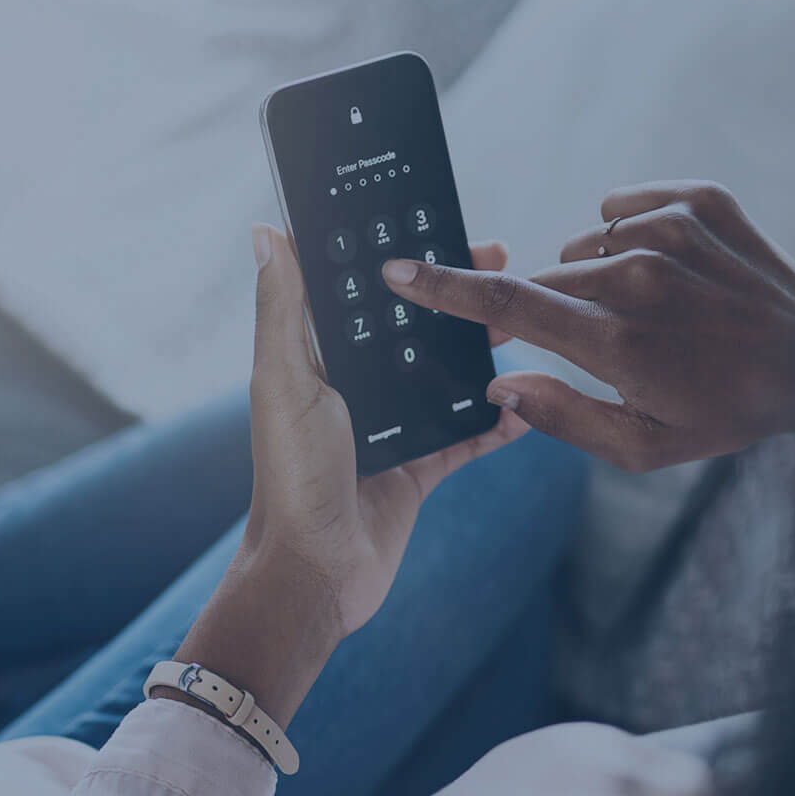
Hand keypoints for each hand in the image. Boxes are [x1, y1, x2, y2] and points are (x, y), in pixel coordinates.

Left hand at [171, 226, 526, 723]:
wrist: (316, 574)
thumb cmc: (290, 477)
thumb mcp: (284, 381)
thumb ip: (283, 308)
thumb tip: (268, 231)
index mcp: (316, 358)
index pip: (362, 292)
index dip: (397, 256)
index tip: (438, 220)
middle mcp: (353, 387)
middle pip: (412, 326)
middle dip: (455, 294)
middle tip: (502, 259)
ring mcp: (389, 429)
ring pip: (444, 375)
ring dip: (481, 350)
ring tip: (522, 319)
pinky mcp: (418, 470)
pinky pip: (466, 436)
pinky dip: (497, 420)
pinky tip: (526, 400)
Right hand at [381, 182, 794, 471]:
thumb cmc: (730, 409)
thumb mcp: (646, 448)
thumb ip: (563, 418)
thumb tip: (501, 386)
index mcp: (616, 340)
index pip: (508, 307)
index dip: (446, 288)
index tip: (401, 270)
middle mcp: (637, 276)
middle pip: (544, 279)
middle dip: (550, 308)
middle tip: (609, 342)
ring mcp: (668, 230)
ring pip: (583, 245)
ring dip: (596, 275)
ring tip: (656, 313)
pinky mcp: (694, 199)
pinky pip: (622, 209)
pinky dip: (632, 237)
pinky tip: (674, 275)